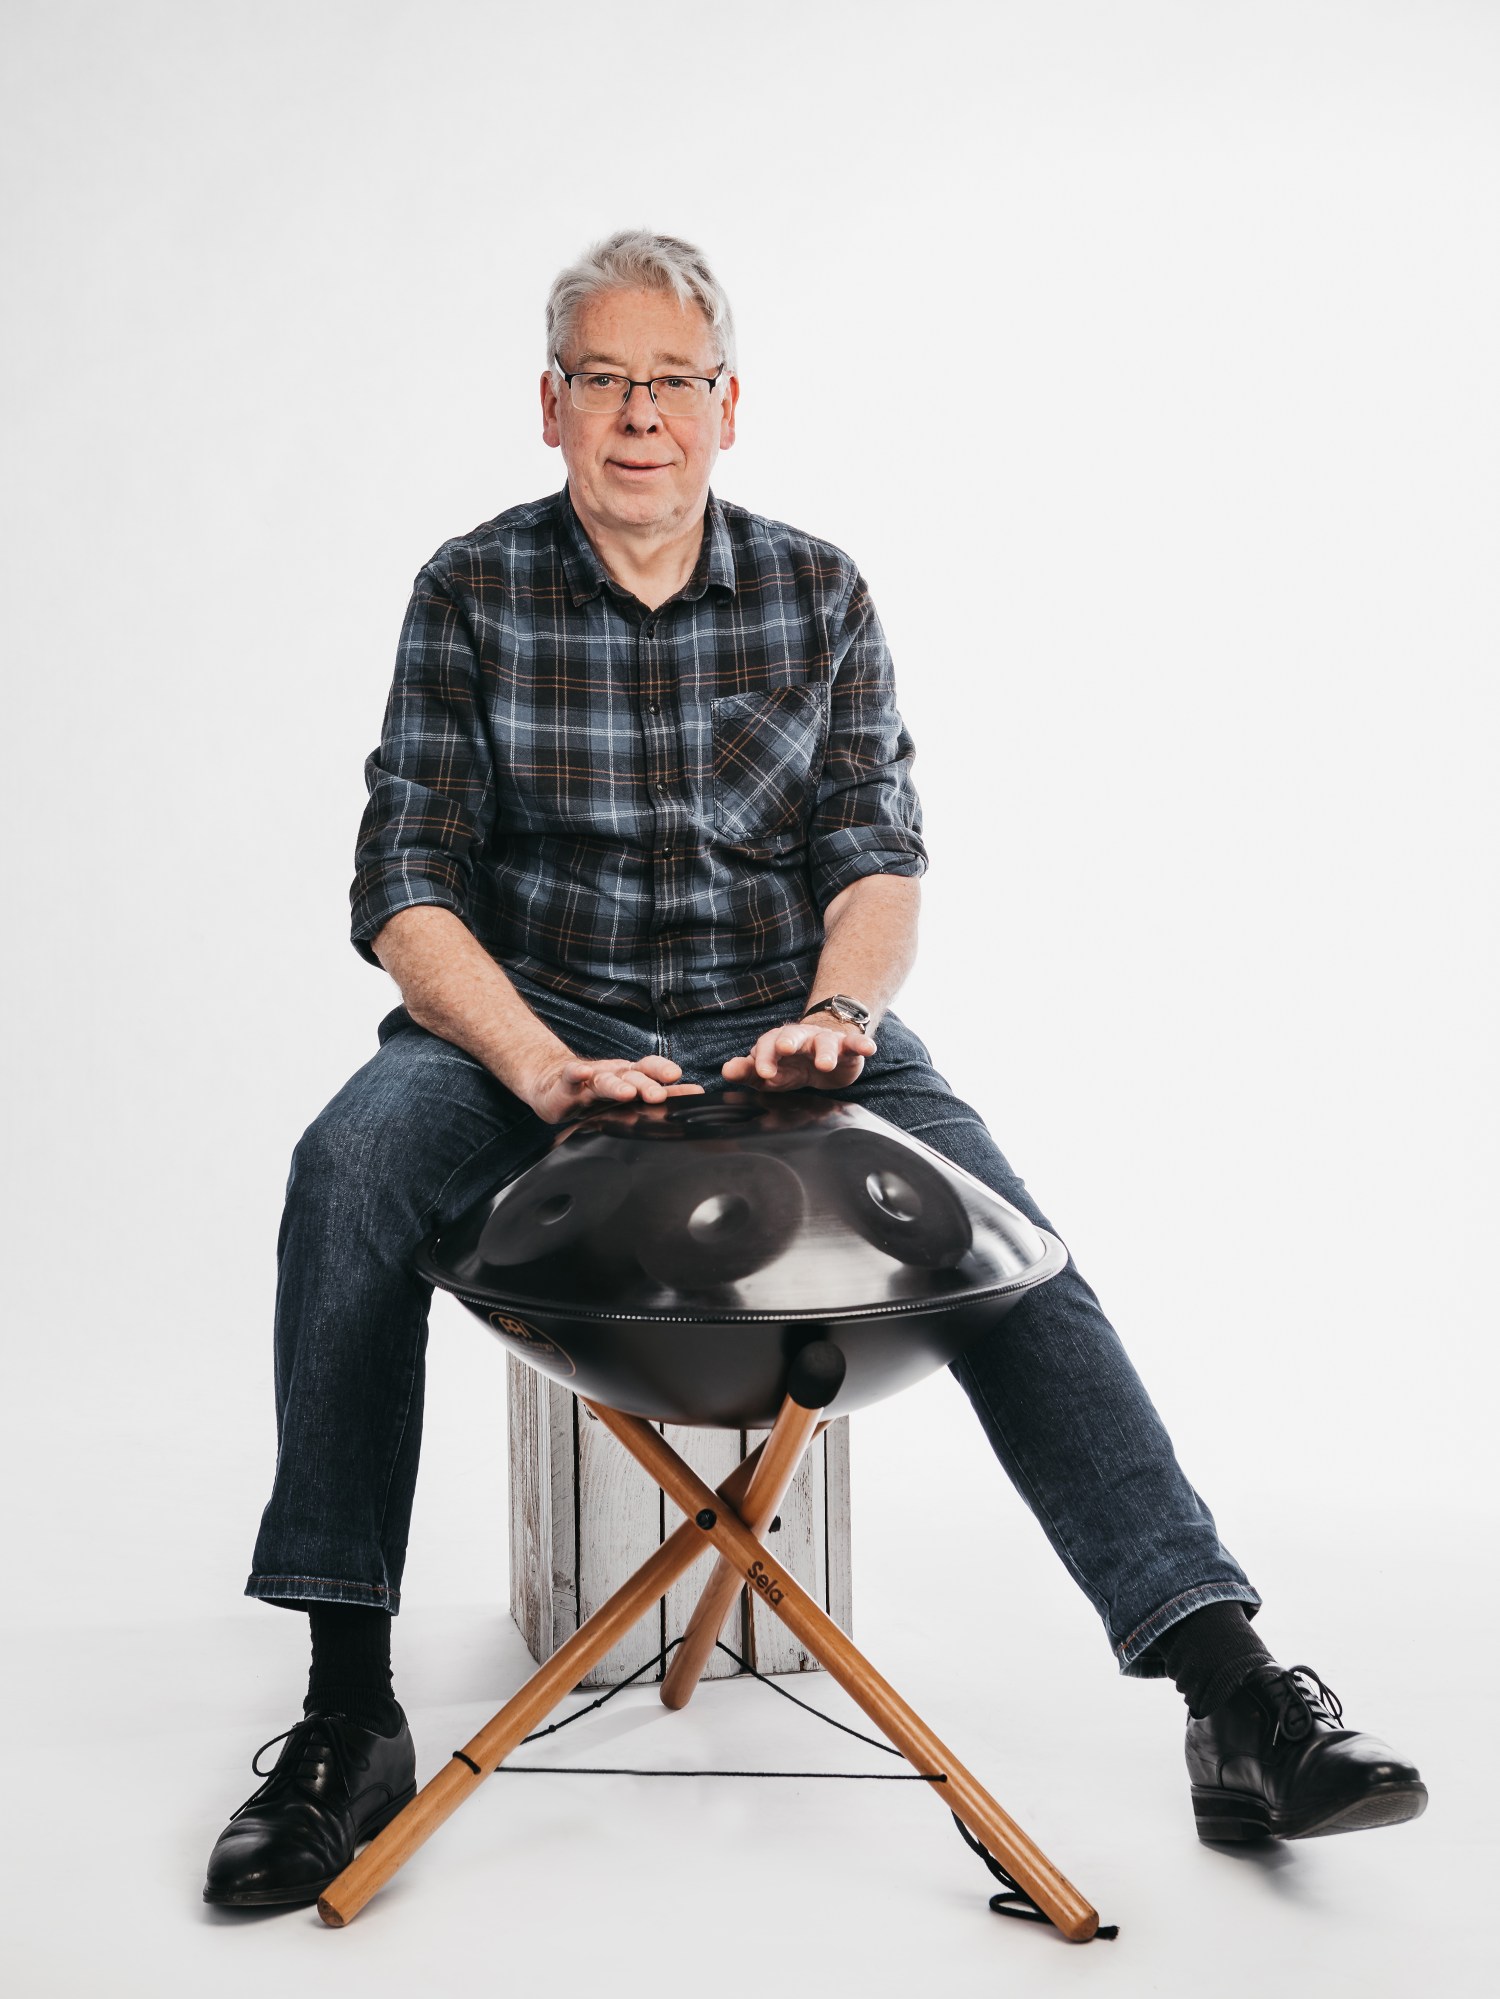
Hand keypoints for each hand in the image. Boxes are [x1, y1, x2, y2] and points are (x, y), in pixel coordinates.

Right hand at [521, 1053, 704, 1124]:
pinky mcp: (565, 1088)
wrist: (553, 1085)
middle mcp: (612, 1074)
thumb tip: (697, 1094)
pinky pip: (570, 1078)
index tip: (686, 1082)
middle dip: (646, 1085)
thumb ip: (661, 1094)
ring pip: (604, 1080)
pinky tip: (582, 1073)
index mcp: (629, 1076)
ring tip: (627, 1092)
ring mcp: (589, 1080)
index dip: (666, 1073)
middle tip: (659, 1095)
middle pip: (632, 1076)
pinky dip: (576, 1074)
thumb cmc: (598, 1092)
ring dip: (616, 1085)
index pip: (650, 1070)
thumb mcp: (629, 1094)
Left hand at [720, 1019, 876, 1092]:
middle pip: (792, 1035)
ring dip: (825, 1051)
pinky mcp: (847, 1047)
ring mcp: (824, 1041)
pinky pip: (855, 1044)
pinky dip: (862, 1044)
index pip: (765, 1047)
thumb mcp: (769, 1073)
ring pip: (824, 1042)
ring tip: (825, 1063)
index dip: (764, 1058)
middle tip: (784, 1049)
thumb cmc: (790, 1066)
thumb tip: (726, 1071)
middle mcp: (799, 1038)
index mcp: (776, 1044)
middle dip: (788, 1041)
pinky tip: (869, 1048)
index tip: (763, 1073)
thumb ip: (749, 1072)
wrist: (823, 1057)